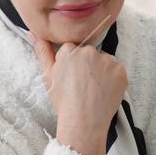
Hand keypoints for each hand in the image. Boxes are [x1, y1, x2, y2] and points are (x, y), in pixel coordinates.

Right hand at [28, 27, 126, 154]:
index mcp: (70, 50)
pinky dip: (112, 79)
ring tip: (93, 89)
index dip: (72, 64)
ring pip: (103, 61)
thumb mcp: (48, 75)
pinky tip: (103, 91)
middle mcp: (89, 51)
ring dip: (100, 71)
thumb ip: (43, 51)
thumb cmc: (64, 101)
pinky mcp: (121, 71)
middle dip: (86, 65)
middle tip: (81, 85)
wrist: (83, 122)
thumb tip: (34, 32)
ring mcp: (107, 61)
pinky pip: (116, 70)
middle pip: (89, 53)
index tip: (71, 77)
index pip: (72, 49)